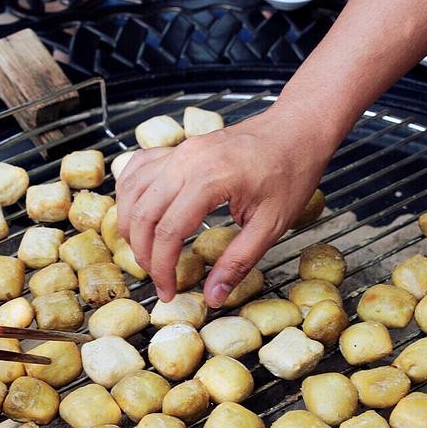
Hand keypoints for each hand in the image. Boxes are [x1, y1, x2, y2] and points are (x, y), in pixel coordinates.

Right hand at [116, 106, 333, 306]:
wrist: (296, 131)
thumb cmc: (290, 174)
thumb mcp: (271, 226)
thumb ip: (238, 262)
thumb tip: (213, 296)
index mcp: (209, 180)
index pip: (168, 232)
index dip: (162, 269)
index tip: (168, 291)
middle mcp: (186, 161)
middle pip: (142, 214)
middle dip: (143, 254)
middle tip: (158, 279)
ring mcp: (179, 151)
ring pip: (132, 191)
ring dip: (131, 226)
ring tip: (145, 254)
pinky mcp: (179, 148)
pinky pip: (138, 169)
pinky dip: (130, 194)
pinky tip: (137, 214)